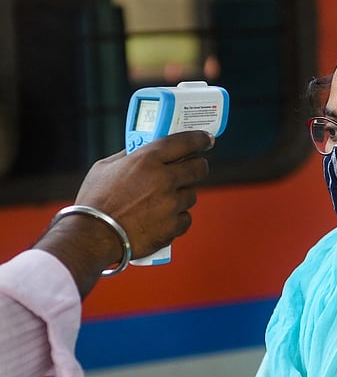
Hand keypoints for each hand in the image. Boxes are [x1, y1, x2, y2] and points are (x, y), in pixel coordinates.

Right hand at [75, 130, 213, 258]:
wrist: (92, 237)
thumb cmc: (95, 201)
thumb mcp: (105, 168)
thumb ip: (129, 156)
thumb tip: (143, 149)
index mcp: (147, 160)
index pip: (185, 142)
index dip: (200, 139)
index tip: (206, 139)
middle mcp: (164, 179)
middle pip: (199, 167)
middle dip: (197, 166)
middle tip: (192, 168)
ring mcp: (171, 204)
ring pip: (192, 194)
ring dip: (182, 195)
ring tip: (161, 201)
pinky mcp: (173, 226)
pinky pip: (186, 218)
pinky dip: (176, 218)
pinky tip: (161, 219)